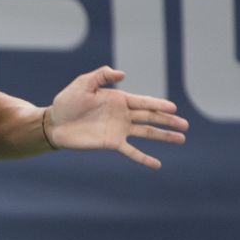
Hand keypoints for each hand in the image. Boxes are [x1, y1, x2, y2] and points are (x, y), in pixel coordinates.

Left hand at [45, 66, 188, 168]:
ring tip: (181, 139)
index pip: (144, 102)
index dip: (159, 104)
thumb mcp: (83, 84)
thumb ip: (102, 76)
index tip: (174, 108)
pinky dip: (144, 158)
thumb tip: (122, 75)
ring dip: (164, 136)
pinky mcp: (111, 143)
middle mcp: (122, 115)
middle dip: (168, 121)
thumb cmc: (67, 102)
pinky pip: (131, 151)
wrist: (54, 123)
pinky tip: (157, 164)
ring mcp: (119, 130)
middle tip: (185, 125)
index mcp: (119, 99)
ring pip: (146, 133)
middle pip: (151, 117)